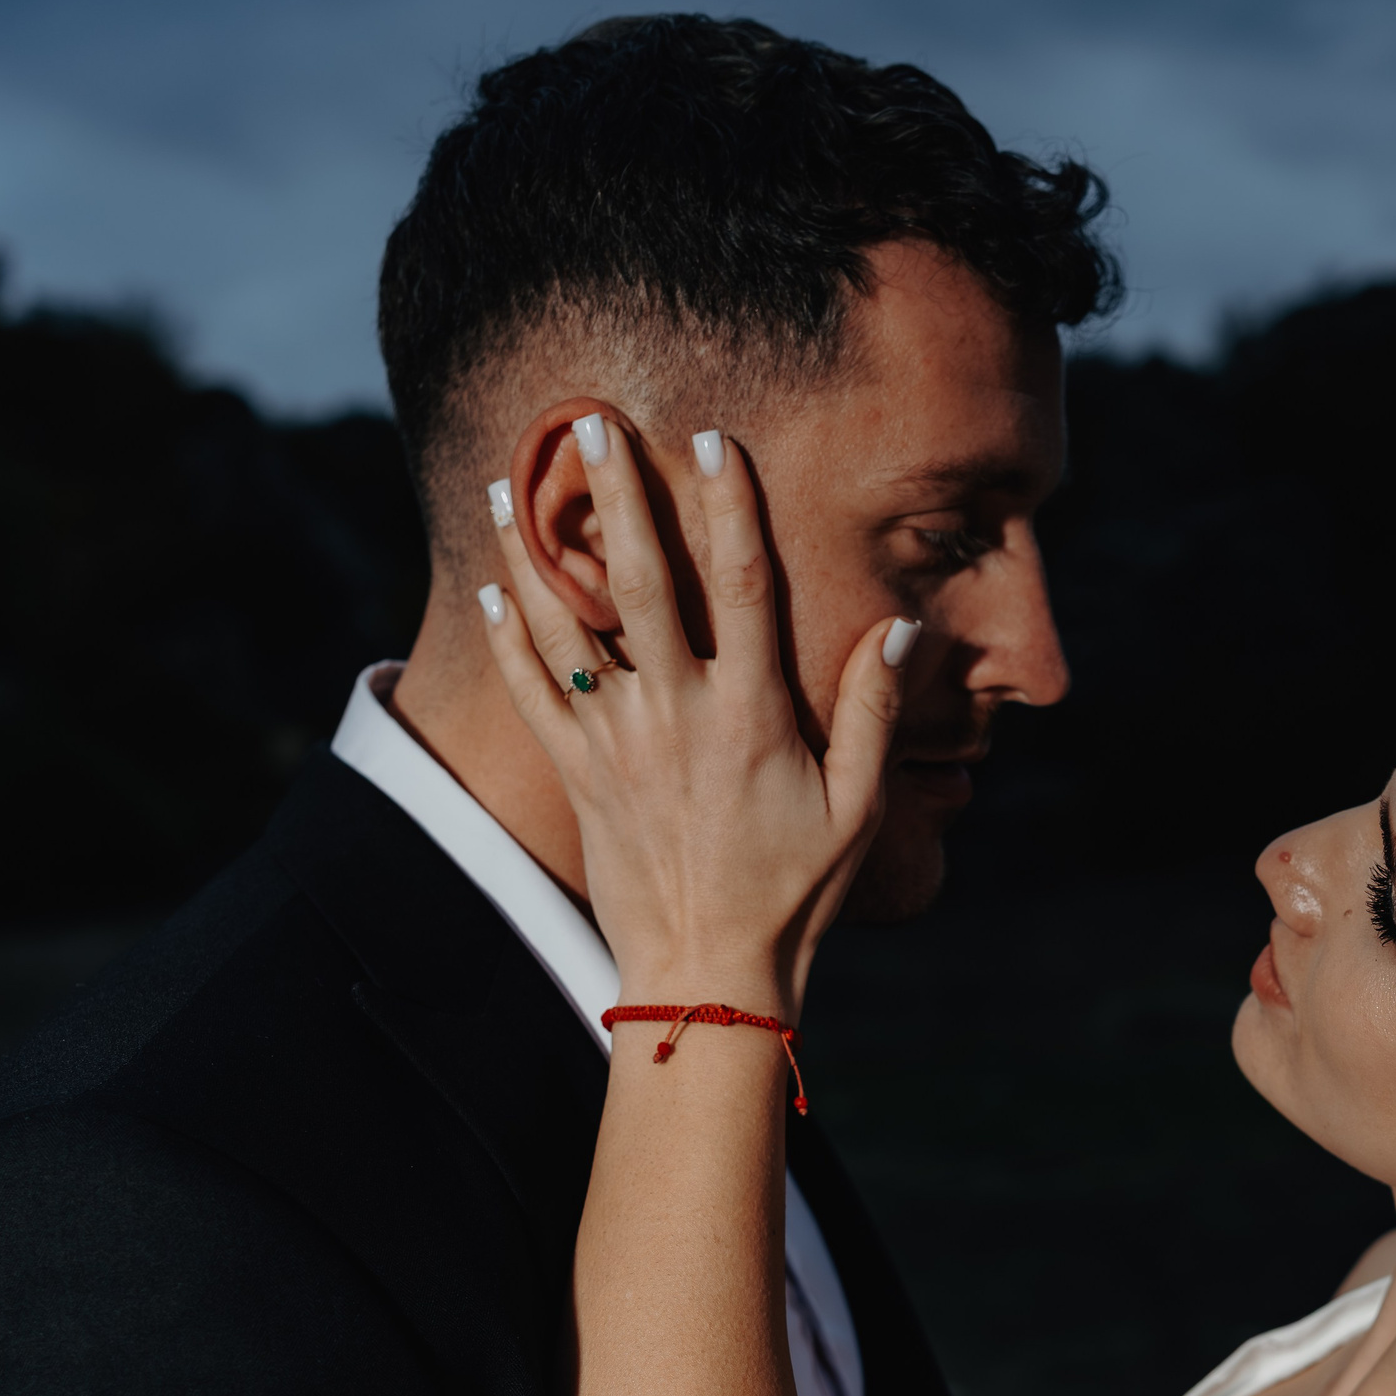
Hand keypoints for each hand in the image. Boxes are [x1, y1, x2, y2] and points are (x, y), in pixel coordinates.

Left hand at [478, 415, 912, 1020]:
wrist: (708, 974)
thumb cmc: (796, 892)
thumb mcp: (861, 806)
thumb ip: (877, 713)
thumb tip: (904, 627)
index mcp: (752, 714)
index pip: (739, 586)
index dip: (728, 507)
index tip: (714, 441)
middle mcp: (676, 715)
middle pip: (639, 582)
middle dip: (615, 495)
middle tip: (593, 421)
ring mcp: (617, 744)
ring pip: (566, 627)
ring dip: (535, 550)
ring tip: (513, 481)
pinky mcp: (578, 776)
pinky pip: (531, 695)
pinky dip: (508, 638)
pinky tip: (491, 586)